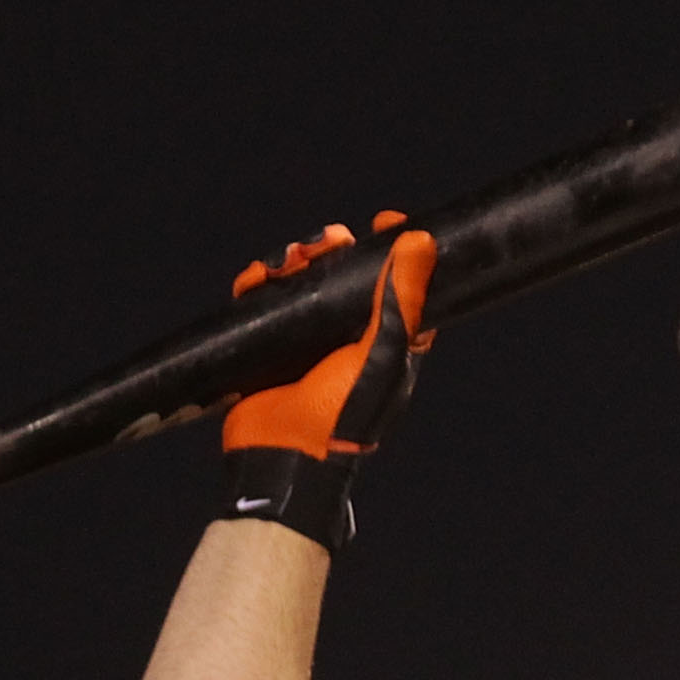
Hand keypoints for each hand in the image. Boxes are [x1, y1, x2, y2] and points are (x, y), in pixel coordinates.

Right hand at [219, 214, 436, 550]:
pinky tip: (259, 278)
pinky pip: (262, 302)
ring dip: (294, 261)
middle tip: (328, 240)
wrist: (285, 458)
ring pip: (301, 282)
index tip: (384, 222)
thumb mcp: (383, 353)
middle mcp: (347, 340)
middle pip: (341, 275)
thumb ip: (402, 300)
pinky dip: (258, 283)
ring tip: (290, 260)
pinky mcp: (266, 347)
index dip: (390, 250)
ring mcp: (305, 343)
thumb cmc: (343, 416)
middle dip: (332, 250)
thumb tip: (421, 241)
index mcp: (386, 343)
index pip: (395, 285)